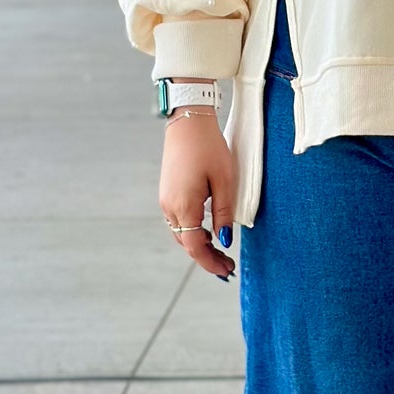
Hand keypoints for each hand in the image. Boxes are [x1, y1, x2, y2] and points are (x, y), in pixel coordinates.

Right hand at [159, 108, 236, 280]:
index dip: (211, 263)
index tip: (227, 271)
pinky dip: (191, 230)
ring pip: (181, 233)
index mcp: (184, 206)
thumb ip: (224, 212)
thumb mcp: (224, 180)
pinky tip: (207, 228)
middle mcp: (170, 207)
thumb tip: (224, 240)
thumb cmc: (209, 147)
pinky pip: (178, 220)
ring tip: (220, 249)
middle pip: (187, 243)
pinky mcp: (167, 192)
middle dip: (206, 257)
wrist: (188, 122)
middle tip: (228, 265)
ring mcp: (165, 199)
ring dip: (198, 244)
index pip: (196, 247)